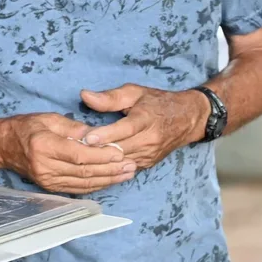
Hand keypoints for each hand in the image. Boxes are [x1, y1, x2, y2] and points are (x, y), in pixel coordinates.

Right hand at [0, 113, 135, 195]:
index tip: (120, 152)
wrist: (4, 147)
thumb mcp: (48, 118)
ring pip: (83, 183)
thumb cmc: (26, 127)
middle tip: (131, 165)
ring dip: (108, 180)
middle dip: (110, 169)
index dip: (101, 155)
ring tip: (127, 174)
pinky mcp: (50, 187)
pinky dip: (96, 185)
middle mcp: (45, 166)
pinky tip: (111, 180)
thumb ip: (73, 128)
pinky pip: (77, 188)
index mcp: (44, 146)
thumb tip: (96, 135)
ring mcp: (47, 180)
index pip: (78, 154)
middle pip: (84, 171)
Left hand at [80, 84, 206, 171]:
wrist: (187, 119)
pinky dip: (109, 167)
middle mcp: (149, 140)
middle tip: (74, 149)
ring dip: (101, 161)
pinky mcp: (147, 164)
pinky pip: (124, 169)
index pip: (124, 129)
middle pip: (120, 149)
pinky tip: (92, 165)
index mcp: (146, 119)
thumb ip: (110, 97)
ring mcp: (149, 154)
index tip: (87, 138)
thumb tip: (84, 95)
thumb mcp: (135, 92)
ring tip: (79, 158)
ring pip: (121, 162)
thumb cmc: (157, 102)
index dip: (105, 135)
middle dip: (97, 151)